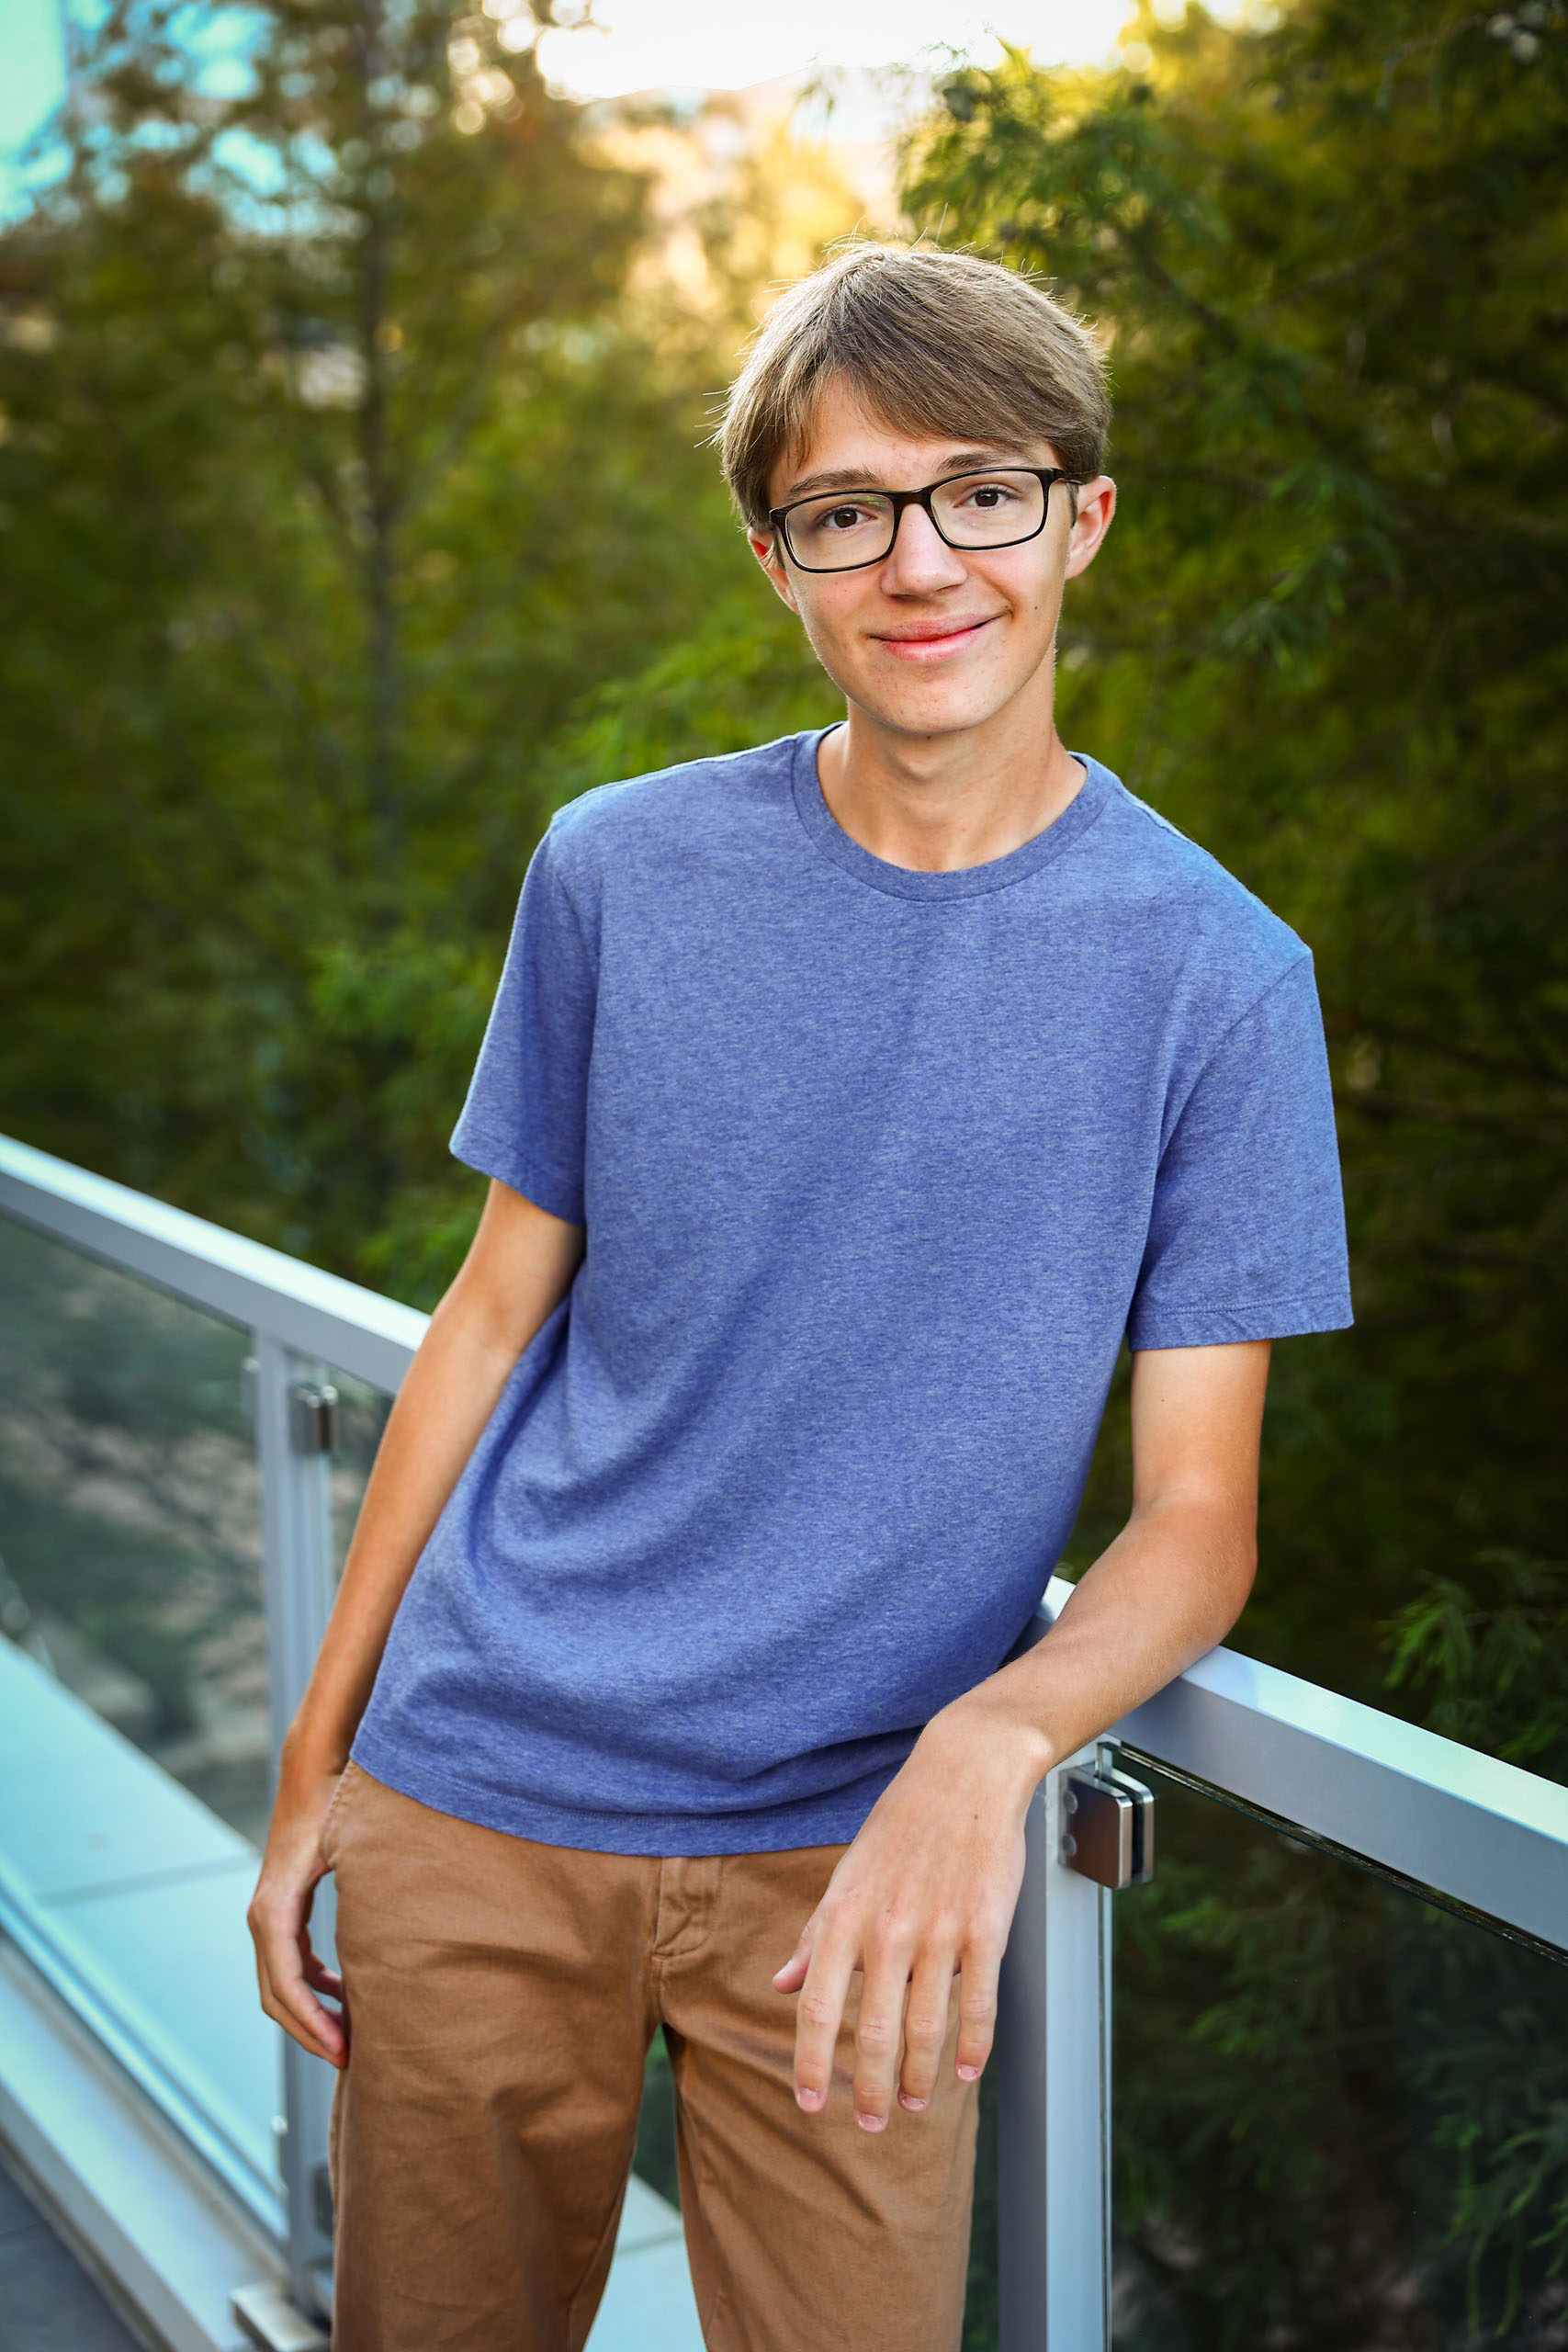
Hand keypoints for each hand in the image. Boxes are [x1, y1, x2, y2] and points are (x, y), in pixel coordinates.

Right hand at [246, 1769, 348, 2067]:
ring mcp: (268, 1912)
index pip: (286, 1985)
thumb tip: (388, 1945)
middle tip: (352, 2061)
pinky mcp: (281, 1907)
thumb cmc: (335, 1801)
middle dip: (310, 2031)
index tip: (345, 2051)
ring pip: (279, 1983)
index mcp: (275, 1909)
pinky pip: (289, 1962)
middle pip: (276, 1996)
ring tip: (351, 2037)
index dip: (313, 2024)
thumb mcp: (351, 1847)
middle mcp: (264, 1915)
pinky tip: (345, 1995)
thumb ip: (364, 1891)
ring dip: (309, 2014)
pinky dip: (310, 1987)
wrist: (312, 1767)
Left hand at [772, 1701, 1045, 2130]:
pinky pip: (979, 2003)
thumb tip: (780, 1985)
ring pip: (926, 2029)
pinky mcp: (985, 1928)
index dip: (811, 2063)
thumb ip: (815, 1936)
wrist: (963, 1774)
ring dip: (920, 2079)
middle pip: (871, 2033)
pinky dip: (974, 2048)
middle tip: (870, 2125)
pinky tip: (967, 2073)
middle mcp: (885, 1929)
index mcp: (844, 1917)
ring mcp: (937, 1931)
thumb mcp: (846, 1876)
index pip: (817, 2008)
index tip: (811, 2104)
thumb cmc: (900, 1826)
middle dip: (868, 2090)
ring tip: (916, 2105)